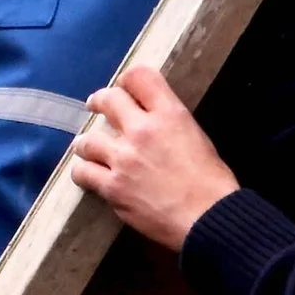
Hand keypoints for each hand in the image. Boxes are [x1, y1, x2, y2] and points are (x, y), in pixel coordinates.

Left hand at [69, 67, 239, 251]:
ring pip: (87, 139)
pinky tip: (89, 173)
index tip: (123, 89)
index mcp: (170, 114)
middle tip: (97, 106)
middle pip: (107, 99)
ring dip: (88, 143)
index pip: (139, 76)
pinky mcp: (112, 187)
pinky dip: (84, 171)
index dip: (127, 79)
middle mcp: (142, 131)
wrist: (208, 218)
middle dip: (99, 101)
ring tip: (90, 148)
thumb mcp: (197, 137)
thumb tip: (151, 120)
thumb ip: (170, 123)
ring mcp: (124, 159)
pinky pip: (83, 172)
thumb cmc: (211, 183)